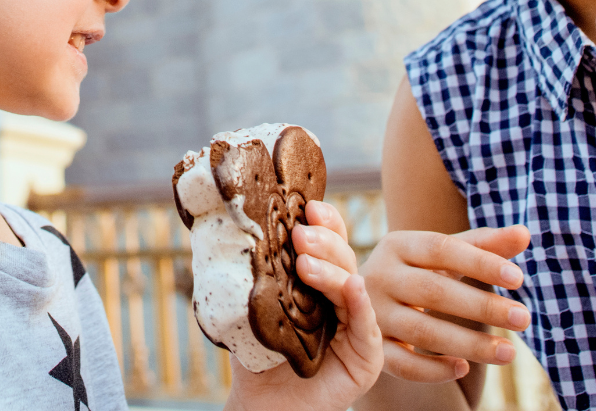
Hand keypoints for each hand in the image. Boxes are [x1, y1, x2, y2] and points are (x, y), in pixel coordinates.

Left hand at [228, 200, 382, 410]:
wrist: (259, 405)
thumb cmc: (256, 353)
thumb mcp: (252, 302)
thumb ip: (254, 269)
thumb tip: (228, 223)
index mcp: (319, 282)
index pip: (328, 244)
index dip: (324, 222)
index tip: (308, 205)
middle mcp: (342, 300)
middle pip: (343, 259)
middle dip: (324, 241)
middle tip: (299, 234)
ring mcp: (358, 328)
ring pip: (353, 286)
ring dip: (332, 269)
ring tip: (306, 262)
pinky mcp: (366, 359)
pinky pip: (367, 328)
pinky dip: (360, 304)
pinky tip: (352, 286)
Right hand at [361, 226, 529, 382]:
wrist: (361, 301)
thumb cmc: (417, 272)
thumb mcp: (443, 255)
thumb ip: (483, 245)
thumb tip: (524, 234)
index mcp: (397, 245)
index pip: (441, 249)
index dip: (480, 262)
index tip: (518, 278)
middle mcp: (380, 276)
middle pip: (433, 291)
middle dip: (482, 306)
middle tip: (523, 318)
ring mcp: (373, 314)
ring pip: (422, 331)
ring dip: (469, 344)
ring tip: (509, 352)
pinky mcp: (372, 348)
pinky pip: (403, 364)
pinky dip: (434, 370)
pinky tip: (464, 369)